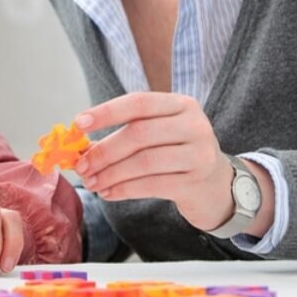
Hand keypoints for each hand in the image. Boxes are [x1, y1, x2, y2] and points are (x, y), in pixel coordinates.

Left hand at [73, 92, 235, 231]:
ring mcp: (199, 154)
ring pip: (144, 162)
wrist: (218, 185)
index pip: (138, 103)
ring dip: (111, 174)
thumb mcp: (159, 133)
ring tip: (91, 183)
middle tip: (81, 165)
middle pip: (139, 134)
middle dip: (104, 150)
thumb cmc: (177, 154)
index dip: (107, 112)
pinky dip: (125, 189)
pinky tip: (108, 193)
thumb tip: (82, 146)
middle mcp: (194, 125)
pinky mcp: (196, 182)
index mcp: (181, 104)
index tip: (79, 123)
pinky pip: (153, 185)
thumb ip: (127, 132)